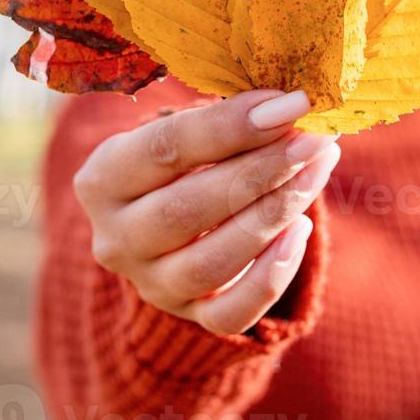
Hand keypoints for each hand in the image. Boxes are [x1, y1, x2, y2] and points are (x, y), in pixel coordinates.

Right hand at [72, 89, 339, 335]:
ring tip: (317, 172)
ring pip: (212, 262)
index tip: (288, 104)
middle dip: (260, 170)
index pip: (165, 148)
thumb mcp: (186, 130)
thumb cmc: (186, 158)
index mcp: (102, 179)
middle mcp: (116, 239)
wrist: (169, 221)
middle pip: (186, 208)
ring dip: (273, 215)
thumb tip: (289, 103)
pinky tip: (300, 230)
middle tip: (313, 139)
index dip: (230, 125)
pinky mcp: (190, 316)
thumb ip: (227, 118)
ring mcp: (151, 284)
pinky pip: (231, 314)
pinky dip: (271, 276)